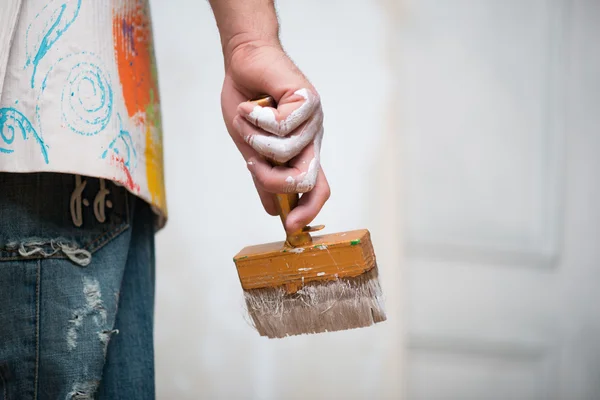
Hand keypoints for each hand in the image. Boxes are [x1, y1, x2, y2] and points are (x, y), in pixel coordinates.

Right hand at [220, 40, 329, 232]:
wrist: (244, 63)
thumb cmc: (247, 103)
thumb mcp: (250, 148)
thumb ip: (264, 177)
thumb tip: (274, 212)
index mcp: (301, 154)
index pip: (317, 189)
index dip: (308, 211)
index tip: (289, 226)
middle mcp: (312, 140)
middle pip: (305, 180)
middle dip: (271, 179)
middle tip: (253, 162)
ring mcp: (313, 120)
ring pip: (286, 152)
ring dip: (255, 139)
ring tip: (249, 119)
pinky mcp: (308, 100)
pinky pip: (281, 125)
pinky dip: (256, 118)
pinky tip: (253, 105)